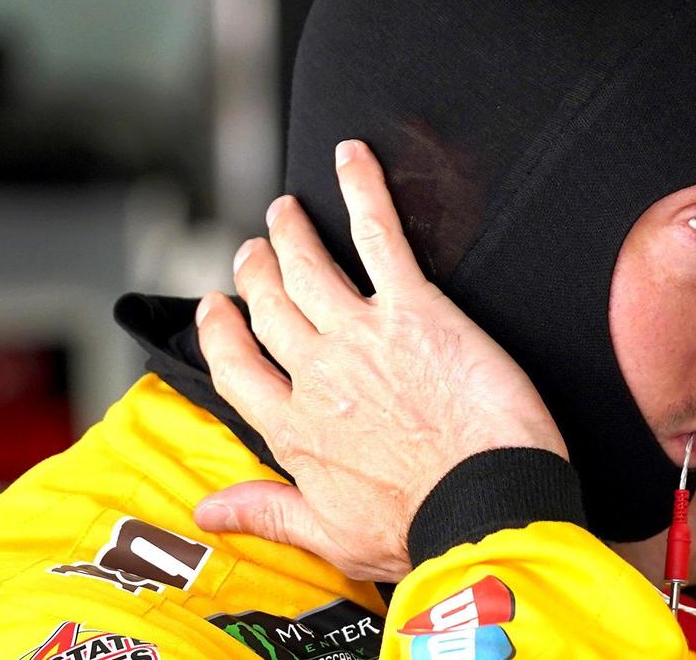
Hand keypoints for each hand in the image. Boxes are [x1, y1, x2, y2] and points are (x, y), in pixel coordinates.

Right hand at [193, 139, 565, 581]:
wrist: (487, 505)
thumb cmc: (423, 527)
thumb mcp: (331, 538)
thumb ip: (266, 512)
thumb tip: (208, 511)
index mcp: (296, 428)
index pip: (236, 366)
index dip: (220, 332)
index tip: (215, 309)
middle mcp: (317, 373)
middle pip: (271, 306)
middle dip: (257, 272)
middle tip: (255, 249)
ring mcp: (361, 333)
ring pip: (310, 267)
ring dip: (293, 231)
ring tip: (287, 208)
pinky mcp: (414, 307)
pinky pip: (380, 235)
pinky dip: (363, 190)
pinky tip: (352, 158)